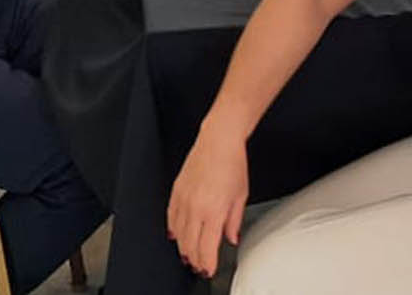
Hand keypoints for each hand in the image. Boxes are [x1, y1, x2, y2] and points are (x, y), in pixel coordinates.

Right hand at [167, 128, 247, 278]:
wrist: (218, 141)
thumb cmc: (232, 164)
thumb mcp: (241, 195)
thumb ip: (234, 221)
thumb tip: (231, 237)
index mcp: (214, 211)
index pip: (207, 248)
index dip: (207, 263)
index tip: (208, 269)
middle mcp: (196, 208)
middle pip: (190, 244)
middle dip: (195, 259)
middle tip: (199, 265)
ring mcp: (183, 200)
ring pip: (178, 234)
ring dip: (183, 247)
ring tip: (189, 255)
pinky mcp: (176, 192)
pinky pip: (170, 218)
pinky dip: (173, 229)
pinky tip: (176, 235)